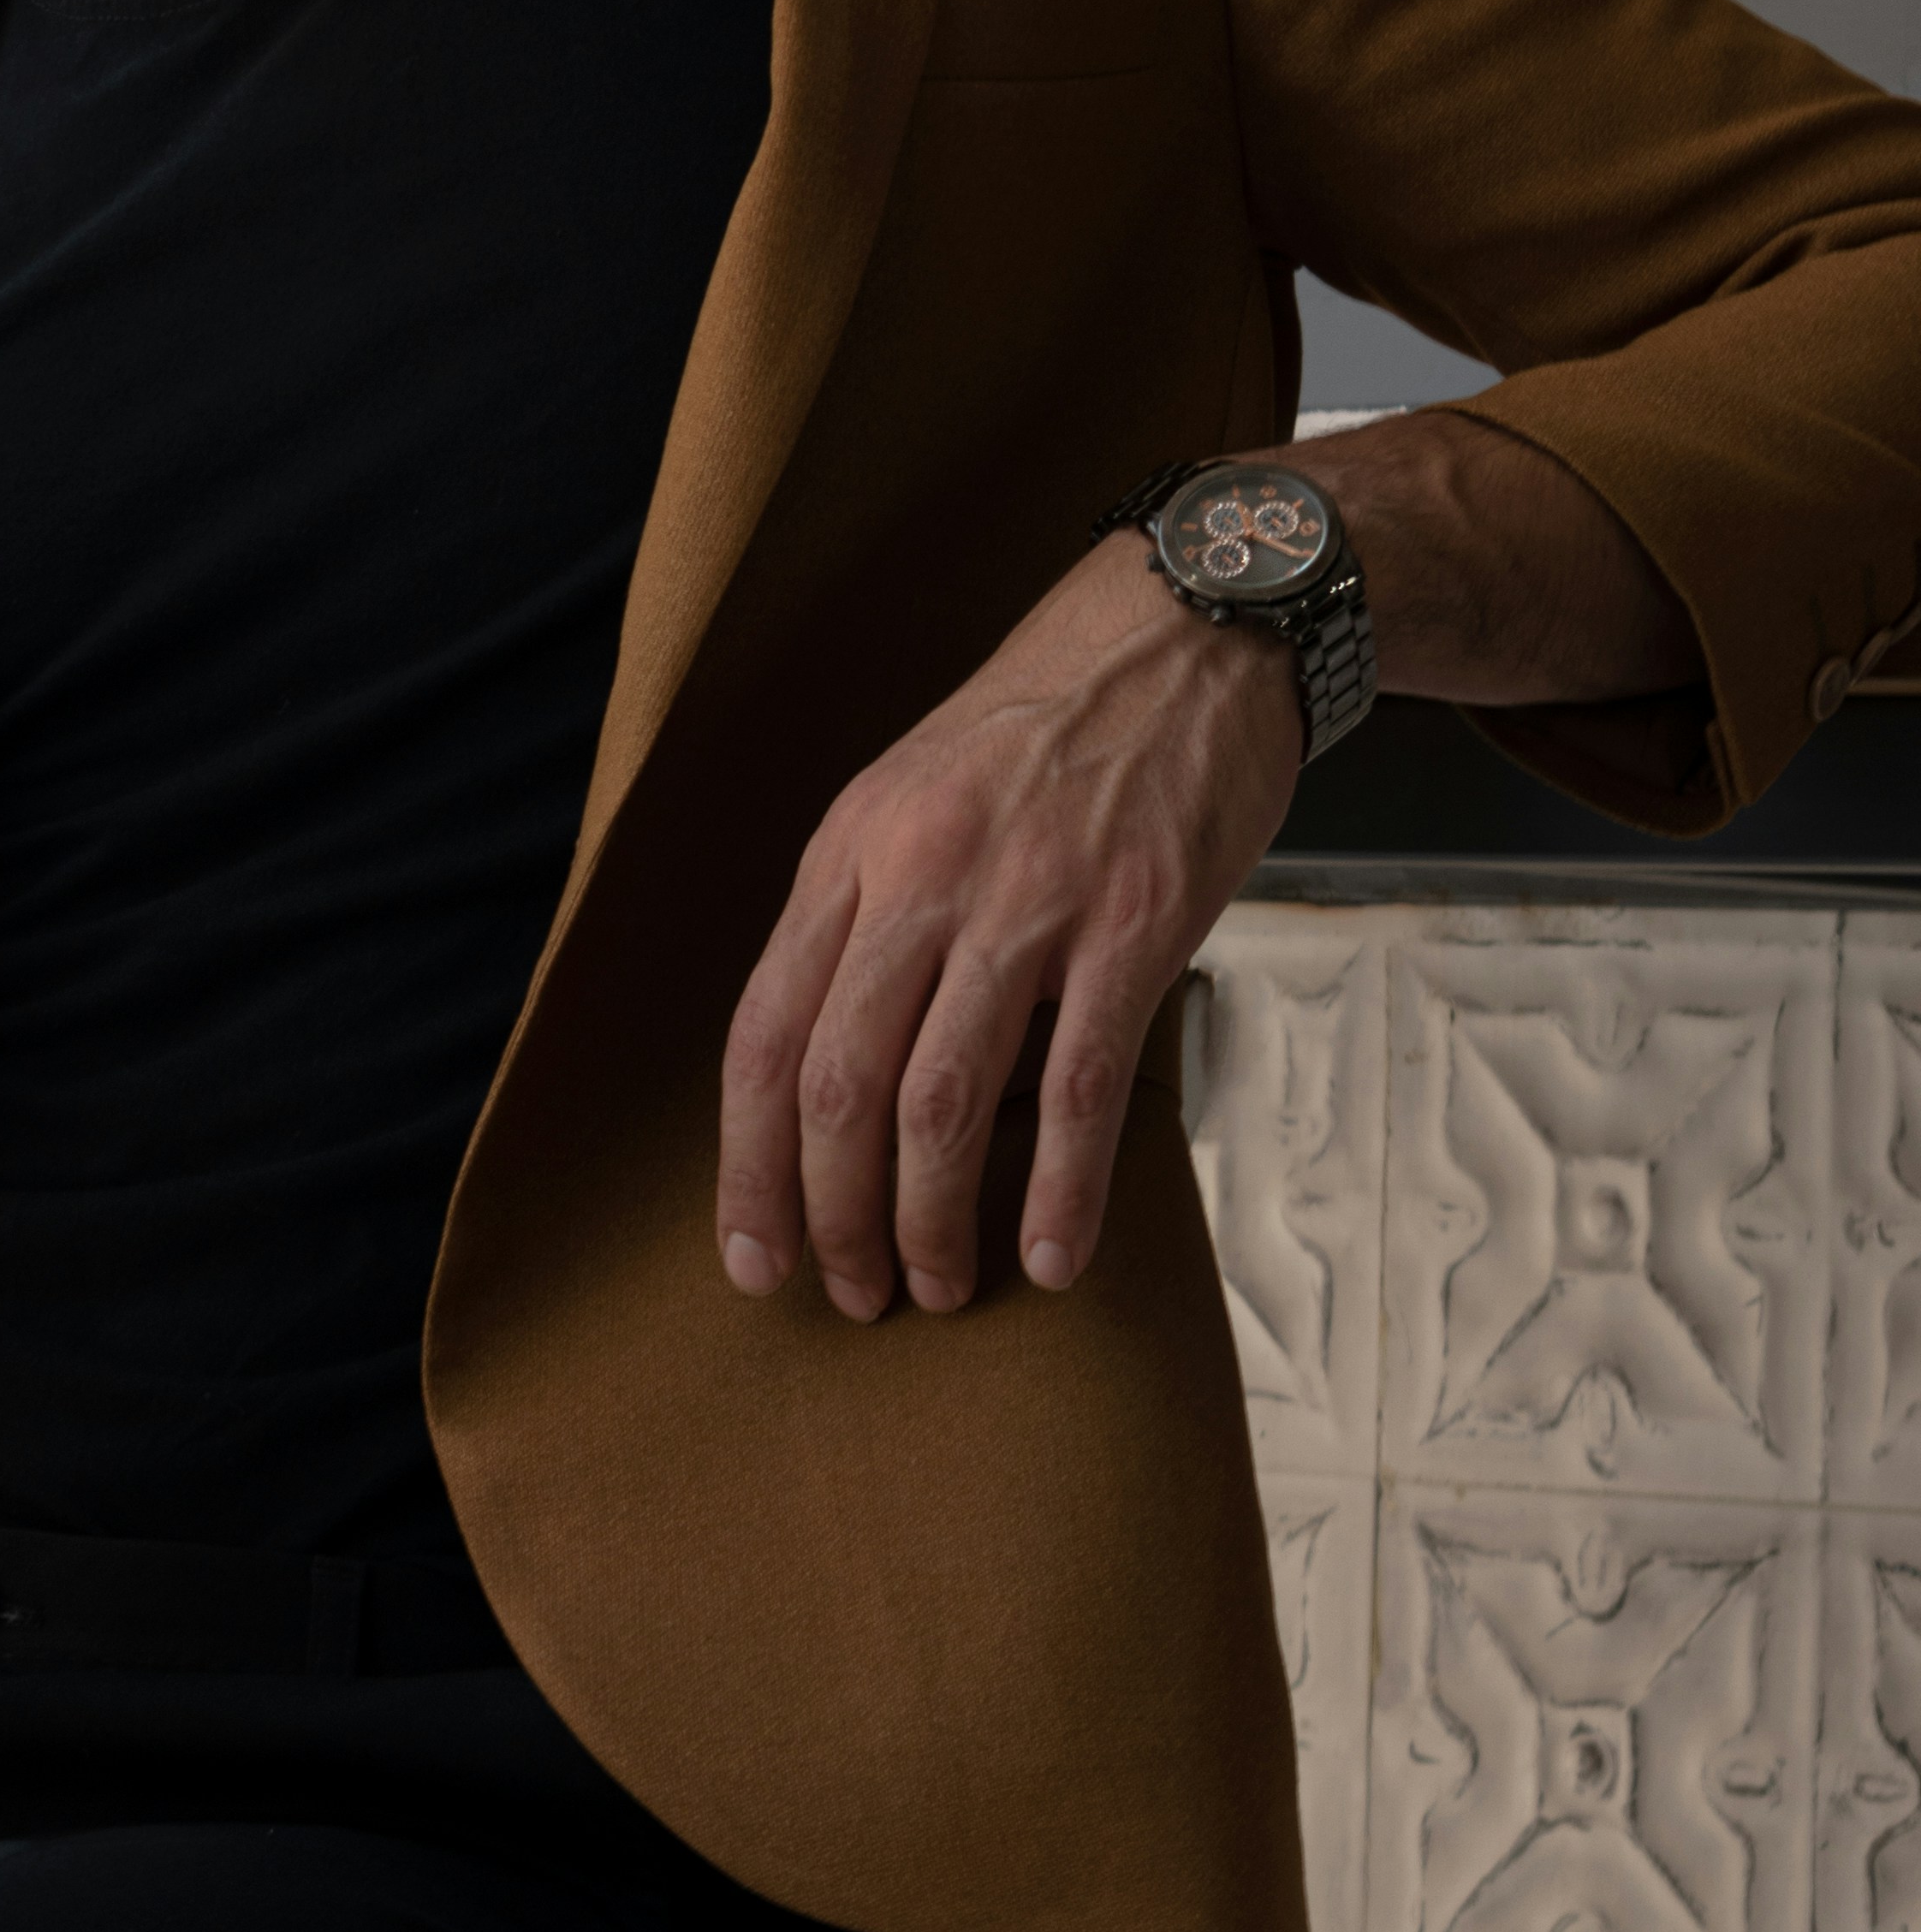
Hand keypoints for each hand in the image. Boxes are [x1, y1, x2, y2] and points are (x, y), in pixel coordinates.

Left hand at [715, 535, 1298, 1319]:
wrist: (1183, 634)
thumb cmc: (1041, 733)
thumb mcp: (908, 796)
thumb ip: (861, 917)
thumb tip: (825, 1068)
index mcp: (847, 852)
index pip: (762, 1035)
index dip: (748, 1165)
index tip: (753, 1257)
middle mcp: (917, 877)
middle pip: (837, 1086)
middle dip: (832, 1215)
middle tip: (851, 1297)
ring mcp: (1026, 902)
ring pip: (941, 1101)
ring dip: (929, 1220)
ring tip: (936, 1288)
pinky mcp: (1132, 924)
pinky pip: (1079, 1087)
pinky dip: (1060, 1190)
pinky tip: (1053, 1258)